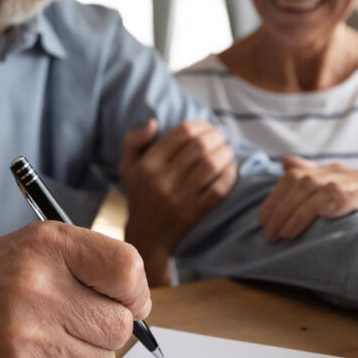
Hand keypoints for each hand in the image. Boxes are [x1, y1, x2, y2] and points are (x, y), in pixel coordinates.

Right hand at [0, 222, 149, 357]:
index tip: (125, 298)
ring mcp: (26, 335)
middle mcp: (37, 288)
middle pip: (120, 325)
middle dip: (111, 326)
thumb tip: (141, 302)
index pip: (128, 271)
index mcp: (49, 246)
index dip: (135, 291)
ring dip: (89, 352)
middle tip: (86, 318)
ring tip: (58, 333)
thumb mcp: (41, 243)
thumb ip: (95, 261)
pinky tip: (33, 350)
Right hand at [119, 119, 236, 285]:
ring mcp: (181, 197)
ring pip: (211, 165)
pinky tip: (231, 168)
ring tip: (227, 150)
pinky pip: (219, 189)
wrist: (146, 236)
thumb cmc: (139, 195)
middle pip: (200, 146)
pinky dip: (229, 175)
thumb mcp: (126, 167)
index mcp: (148, 164)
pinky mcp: (195, 212)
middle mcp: (163, 179)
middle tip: (221, 137)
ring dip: (225, 153)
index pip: (182, 133)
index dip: (201, 125)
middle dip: (217, 136)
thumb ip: (133, 140)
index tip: (208, 127)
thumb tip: (154, 122)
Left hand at [259, 156, 357, 240]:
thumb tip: (285, 162)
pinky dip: (337, 205)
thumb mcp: (334, 196)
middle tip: (270, 234)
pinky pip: (353, 198)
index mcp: (332, 172)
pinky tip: (324, 217)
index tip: (262, 220)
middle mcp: (345, 173)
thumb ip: (310, 179)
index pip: (295, 177)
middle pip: (305, 183)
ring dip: (301, 214)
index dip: (275, 198)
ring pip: (324, 191)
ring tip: (287, 234)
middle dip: (283, 210)